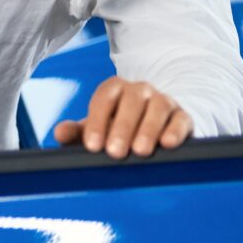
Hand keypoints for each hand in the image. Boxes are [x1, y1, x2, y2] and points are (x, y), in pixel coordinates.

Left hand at [53, 77, 191, 157]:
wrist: (151, 131)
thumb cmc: (115, 130)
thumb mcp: (94, 130)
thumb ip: (76, 132)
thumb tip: (59, 134)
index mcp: (114, 89)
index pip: (104, 98)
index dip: (97, 121)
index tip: (92, 146)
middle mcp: (139, 90)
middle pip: (131, 101)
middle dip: (122, 128)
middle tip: (115, 153)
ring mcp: (163, 101)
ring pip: (158, 108)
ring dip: (148, 129)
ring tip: (141, 151)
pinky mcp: (182, 116)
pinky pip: (180, 119)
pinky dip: (175, 131)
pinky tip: (168, 144)